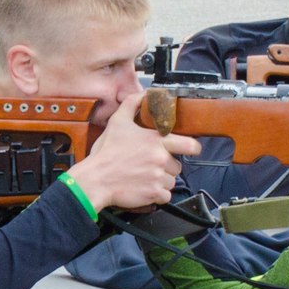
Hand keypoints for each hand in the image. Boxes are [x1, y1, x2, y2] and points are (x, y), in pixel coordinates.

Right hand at [66, 88, 201, 212]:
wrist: (95, 179)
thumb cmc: (106, 153)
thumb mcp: (117, 122)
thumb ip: (132, 104)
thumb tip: (144, 93)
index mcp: (156, 141)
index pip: (189, 144)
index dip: (193, 148)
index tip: (192, 150)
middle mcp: (160, 159)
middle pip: (177, 166)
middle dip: (167, 166)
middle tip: (150, 165)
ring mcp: (158, 177)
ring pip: (171, 181)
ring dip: (161, 181)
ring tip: (144, 177)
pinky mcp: (154, 194)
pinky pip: (165, 196)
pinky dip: (157, 194)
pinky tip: (143, 188)